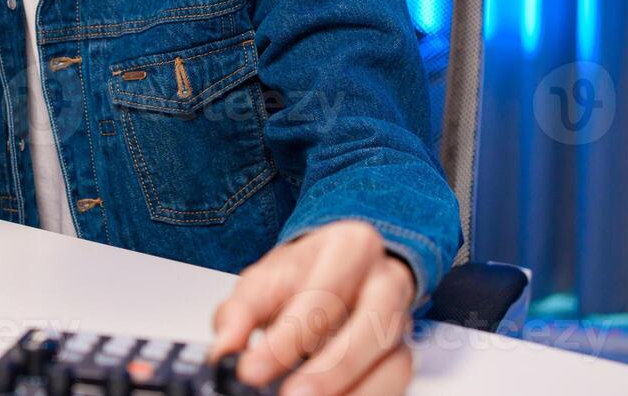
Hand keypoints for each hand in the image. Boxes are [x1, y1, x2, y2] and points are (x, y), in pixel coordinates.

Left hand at [210, 220, 416, 395]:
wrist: (336, 268)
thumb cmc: (302, 274)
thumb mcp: (264, 280)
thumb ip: (240, 314)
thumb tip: (224, 351)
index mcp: (350, 248)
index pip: (324, 293)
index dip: (288, 337)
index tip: (251, 369)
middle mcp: (385, 282)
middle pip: (372, 325)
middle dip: (331, 369)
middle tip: (291, 395)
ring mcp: (402, 323)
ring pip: (395, 363)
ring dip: (354, 392)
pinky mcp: (403, 357)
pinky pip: (396, 384)